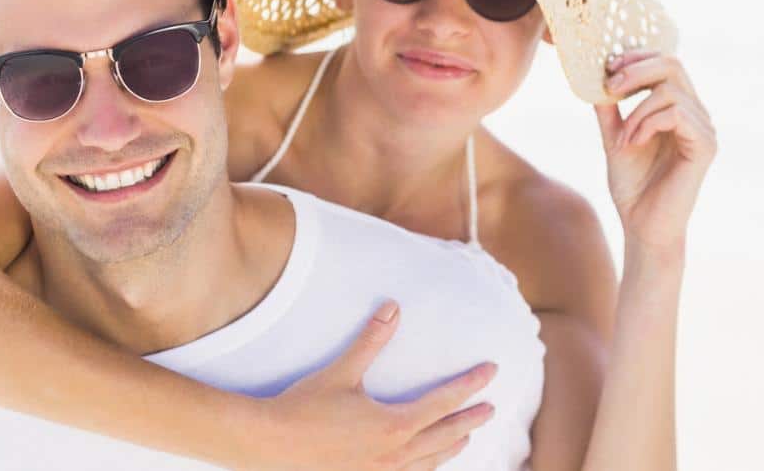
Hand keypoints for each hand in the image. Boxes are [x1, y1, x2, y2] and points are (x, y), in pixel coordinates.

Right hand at [253, 301, 497, 470]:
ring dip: (450, 448)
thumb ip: (371, 340)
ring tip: (465, 438)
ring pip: (429, 462)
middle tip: (492, 409)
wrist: (271, 445)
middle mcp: (395, 454)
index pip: (444, 403)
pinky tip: (423, 465)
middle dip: (470, 420)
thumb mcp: (342, 371)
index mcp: (395, 425)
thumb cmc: (304, 406)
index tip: (491, 372)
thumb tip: (393, 308)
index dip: (470, 386)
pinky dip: (424, 469)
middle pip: (444, 435)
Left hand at [594, 51, 716, 260]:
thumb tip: (594, 76)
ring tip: (620, 138)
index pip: (666, 63)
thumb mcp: (613, 137)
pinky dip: (647, 123)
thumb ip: (609, 109)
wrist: (642, 225)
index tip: (607, 65)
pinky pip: (676, 113)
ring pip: (670, 90)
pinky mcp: (705, 146)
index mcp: (677, 107)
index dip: (637, 57)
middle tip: (609, 85)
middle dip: (635, 70)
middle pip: (673, 64)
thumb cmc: (632, 185)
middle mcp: (696, 113)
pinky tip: (632, 143)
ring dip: (635, 110)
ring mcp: (704, 128)